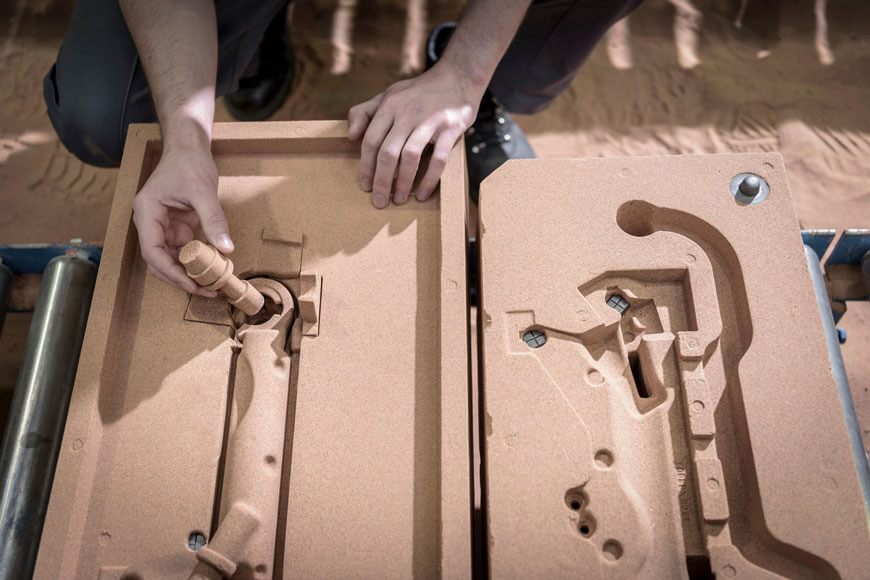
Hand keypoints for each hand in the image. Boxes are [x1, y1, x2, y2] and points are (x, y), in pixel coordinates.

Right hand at [132, 145, 231, 295]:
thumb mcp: (203, 191)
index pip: (152, 251)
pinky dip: (196, 260)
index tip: (191, 284)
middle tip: (206, 290)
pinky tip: (213, 268)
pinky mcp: (176, 225)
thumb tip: (226, 249)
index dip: (171, 272)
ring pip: (170, 258)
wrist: (189, 147)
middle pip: (159, 260)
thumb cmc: (189, 162)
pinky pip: (183, 249)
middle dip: (180, 277)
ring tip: (212, 284)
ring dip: (189, 272)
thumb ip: (214, 220)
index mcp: (147, 212)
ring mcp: (162, 225)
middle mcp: (150, 222)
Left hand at [348, 63, 482, 206]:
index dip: (366, 166)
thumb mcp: (389, 94)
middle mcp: (407, 113)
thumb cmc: (420, 92)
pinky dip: (429, 179)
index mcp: (390, 105)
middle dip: (381, 180)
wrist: (458, 76)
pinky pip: (439, 158)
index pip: (371, 140)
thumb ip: (366, 112)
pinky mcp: (450, 128)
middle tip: (379, 201)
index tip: (365, 186)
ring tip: (399, 200)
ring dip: (403, 182)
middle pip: (388, 152)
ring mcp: (430, 120)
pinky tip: (422, 194)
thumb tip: (351, 136)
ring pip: (410, 156)